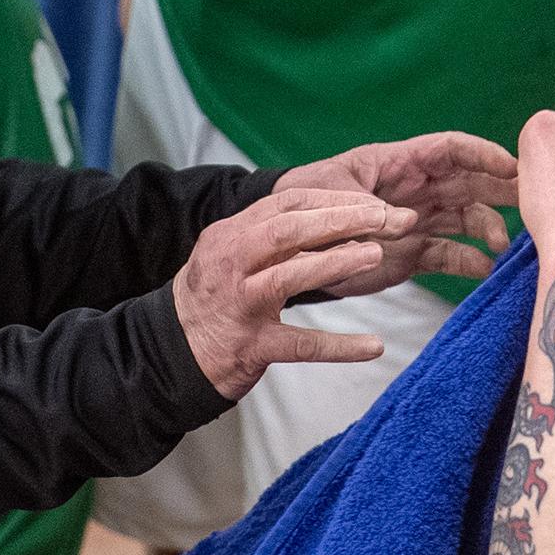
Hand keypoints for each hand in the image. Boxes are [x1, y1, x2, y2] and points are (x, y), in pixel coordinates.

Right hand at [172, 189, 421, 398]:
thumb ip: (274, 238)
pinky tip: (373, 346)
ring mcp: (239, 305)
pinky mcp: (250, 347)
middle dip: (341, 219)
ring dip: (337, 263)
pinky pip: (301, 345)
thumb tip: (338, 223)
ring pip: (290, 276)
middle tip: (386, 218)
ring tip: (376, 255)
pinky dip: (340, 346)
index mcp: (230, 234)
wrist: (169, 354)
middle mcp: (231, 263)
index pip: (286, 203)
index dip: (333, 199)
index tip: (373, 202)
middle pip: (289, 229)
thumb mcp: (234, 256)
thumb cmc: (214, 300)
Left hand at [275, 132, 520, 297]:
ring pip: (466, 218)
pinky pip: (449, 254)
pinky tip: (485, 270)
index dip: (483, 153)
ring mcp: (417, 222)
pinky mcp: (412, 254)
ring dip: (488, 228)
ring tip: (502, 245)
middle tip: (534, 200)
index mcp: (398, 163)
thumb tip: (407, 221)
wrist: (284, 246)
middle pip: (470, 182)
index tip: (513, 165)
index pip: (449, 149)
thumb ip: (366, 206)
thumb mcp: (327, 196)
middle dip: (502, 188)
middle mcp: (415, 190)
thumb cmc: (301, 204)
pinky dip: (469, 262)